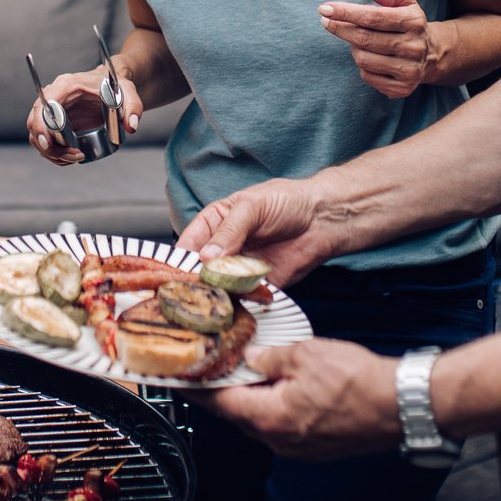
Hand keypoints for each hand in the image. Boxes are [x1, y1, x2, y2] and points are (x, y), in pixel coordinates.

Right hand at [24, 69, 141, 166]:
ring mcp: (52, 111)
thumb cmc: (115, 86)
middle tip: (73, 155)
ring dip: (52, 153)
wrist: (111, 86)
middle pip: (35, 123)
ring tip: (77, 157)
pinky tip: (72, 157)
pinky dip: (54, 154)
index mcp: (66, 85)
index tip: (48, 143)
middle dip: (48, 145)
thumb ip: (133, 107)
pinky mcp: (55, 123)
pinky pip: (46, 141)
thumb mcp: (128, 92)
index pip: (43, 104)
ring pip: (38, 135)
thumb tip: (131, 127)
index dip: (41, 124)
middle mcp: (54, 97)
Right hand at [176, 177, 337, 286]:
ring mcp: (239, 268)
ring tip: (225, 291)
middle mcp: (223, 248)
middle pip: (200, 270)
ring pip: (220, 287)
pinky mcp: (258, 285)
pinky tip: (248, 294)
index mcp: (214, 224)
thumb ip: (229, 231)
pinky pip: (245, 297)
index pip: (188, 244)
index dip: (181, 259)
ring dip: (221, 292)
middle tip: (201, 286)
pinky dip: (244, 299)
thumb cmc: (287, 201)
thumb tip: (206, 256)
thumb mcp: (252, 207)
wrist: (322, 219)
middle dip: (199, 280)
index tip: (177, 273)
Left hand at [201, 338, 401, 459]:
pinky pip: (283, 425)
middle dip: (224, 390)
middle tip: (212, 367)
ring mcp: (299, 447)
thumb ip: (271, 357)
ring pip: (261, 420)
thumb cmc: (357, 382)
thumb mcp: (304, 354)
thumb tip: (253, 357)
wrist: (398, 403)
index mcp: (269, 418)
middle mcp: (279, 439)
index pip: (219, 404)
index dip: (198, 387)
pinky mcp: (316, 446)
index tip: (182, 378)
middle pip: (238, 414)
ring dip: (251, 398)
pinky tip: (280, 386)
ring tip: (247, 371)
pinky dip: (274, 406)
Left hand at [321, 0, 435, 98]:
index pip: (372, 17)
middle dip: (340, 29)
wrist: (431, 55)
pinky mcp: (402, 89)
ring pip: (363, 59)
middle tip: (326, 21)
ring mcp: (409, 70)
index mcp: (414, 22)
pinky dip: (362, 66)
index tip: (324, 9)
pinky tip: (369, 57)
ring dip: (353, 48)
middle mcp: (414, 47)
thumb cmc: (408, 23)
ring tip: (358, 40)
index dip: (345, 13)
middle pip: (364, 39)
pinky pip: (367, 77)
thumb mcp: (405, 2)